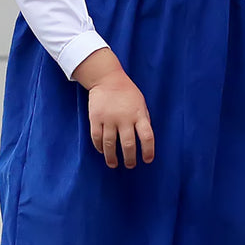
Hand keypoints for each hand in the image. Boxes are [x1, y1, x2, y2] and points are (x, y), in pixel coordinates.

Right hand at [73, 49, 154, 168]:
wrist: (107, 78)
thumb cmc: (127, 93)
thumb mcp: (141, 104)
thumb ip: (143, 120)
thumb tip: (145, 141)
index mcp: (138, 114)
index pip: (147, 137)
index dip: (148, 151)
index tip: (147, 160)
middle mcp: (124, 118)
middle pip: (128, 144)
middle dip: (130, 158)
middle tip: (130, 165)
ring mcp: (109, 119)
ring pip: (110, 144)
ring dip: (112, 157)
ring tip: (114, 164)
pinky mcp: (95, 118)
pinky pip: (97, 137)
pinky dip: (99, 147)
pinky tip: (102, 151)